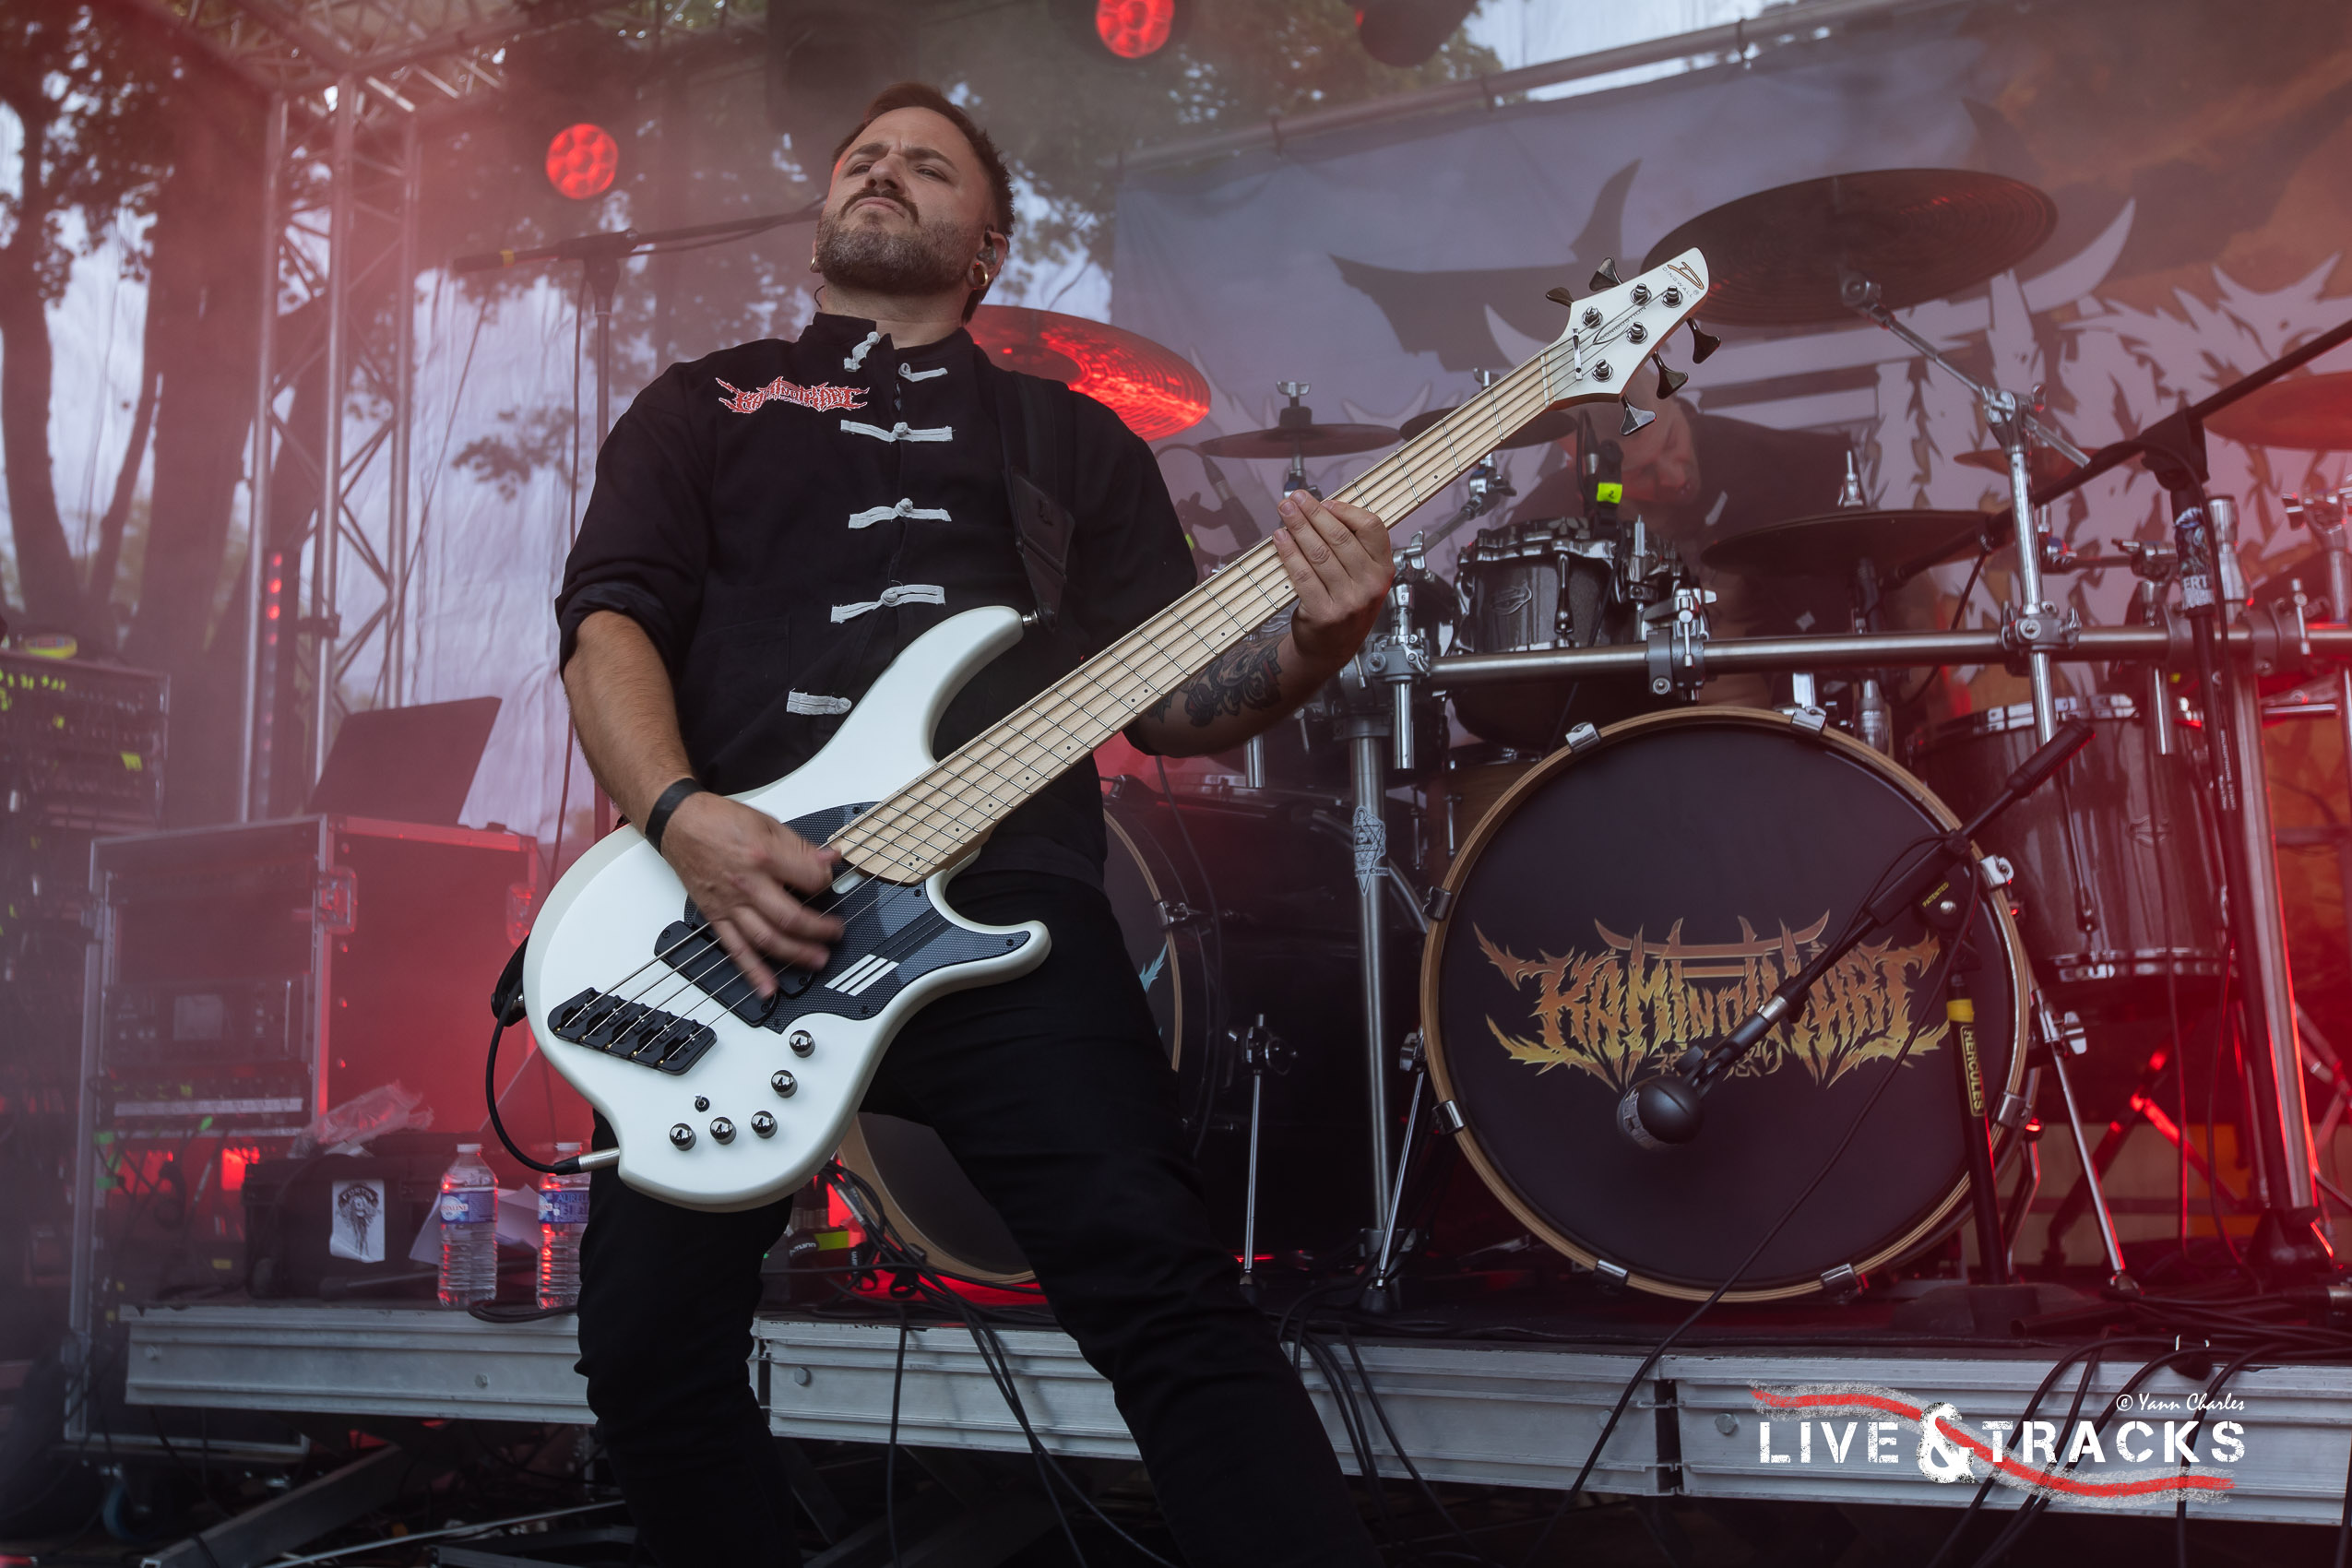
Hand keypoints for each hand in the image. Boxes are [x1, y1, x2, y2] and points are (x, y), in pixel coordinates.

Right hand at [656, 793, 842, 995]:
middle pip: (790, 917)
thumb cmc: (719, 821)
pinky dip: (753, 972)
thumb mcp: (767, 823)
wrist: (680, 824)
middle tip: (836, 933)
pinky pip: (736, 949)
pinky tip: (768, 988)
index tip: (830, 883)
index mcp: (763, 856)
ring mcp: (731, 904)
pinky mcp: (717, 917)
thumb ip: (800, 846)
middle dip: (819, 930)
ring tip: (817, 961)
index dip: (827, 883)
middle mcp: (747, 884)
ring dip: (796, 954)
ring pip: (767, 938)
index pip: (808, 880)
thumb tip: (830, 858)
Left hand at [1271, 490, 1392, 665]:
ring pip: (1319, 553)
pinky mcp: (1324, 613)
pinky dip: (1289, 552)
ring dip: (1298, 527)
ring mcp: (1348, 601)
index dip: (1346, 510)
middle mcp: (1370, 585)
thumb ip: (1353, 548)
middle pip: (1340, 537)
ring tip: (1285, 512)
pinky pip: (1303, 575)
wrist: (1330, 650)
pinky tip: (1280, 539)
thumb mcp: (1363, 579)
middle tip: (1295, 499)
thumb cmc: (1345, 606)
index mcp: (1384, 570)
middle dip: (1313, 513)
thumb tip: (1325, 510)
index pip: (1372, 527)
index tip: (1325, 503)